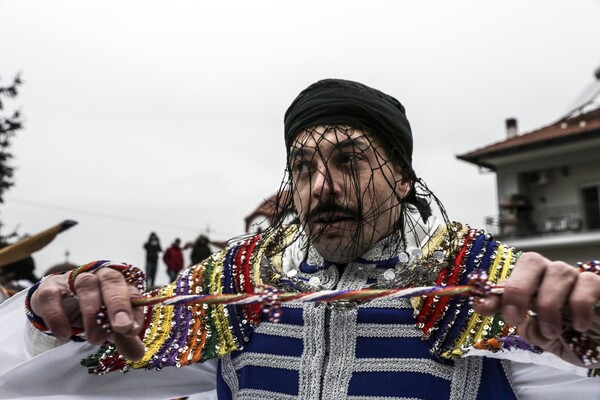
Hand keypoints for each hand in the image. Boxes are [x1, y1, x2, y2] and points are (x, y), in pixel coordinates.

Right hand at [30, 267, 144, 360]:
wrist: (59, 305)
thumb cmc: (93, 312)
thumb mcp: (110, 325)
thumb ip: (124, 338)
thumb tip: (137, 355)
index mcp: (119, 283)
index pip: (132, 291)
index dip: (134, 310)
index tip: (133, 331)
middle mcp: (100, 275)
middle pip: (112, 280)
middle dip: (119, 304)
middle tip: (121, 327)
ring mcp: (74, 279)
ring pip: (86, 284)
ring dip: (92, 311)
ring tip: (95, 339)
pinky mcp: (50, 288)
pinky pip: (52, 296)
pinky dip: (57, 315)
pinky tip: (64, 334)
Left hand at [474, 252, 599, 367]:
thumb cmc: (579, 342)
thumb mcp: (549, 341)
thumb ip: (532, 331)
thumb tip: (521, 322)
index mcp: (535, 288)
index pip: (509, 281)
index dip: (493, 292)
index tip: (481, 308)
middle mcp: (552, 278)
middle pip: (531, 261)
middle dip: (517, 289)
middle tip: (513, 318)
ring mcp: (577, 279)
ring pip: (557, 271)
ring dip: (549, 304)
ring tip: (552, 332)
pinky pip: (587, 282)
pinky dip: (579, 304)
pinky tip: (578, 325)